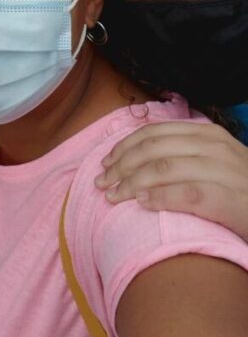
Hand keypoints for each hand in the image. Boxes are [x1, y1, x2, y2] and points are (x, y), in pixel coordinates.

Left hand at [94, 122, 247, 240]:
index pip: (156, 132)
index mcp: (208, 134)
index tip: (106, 162)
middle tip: (101, 183)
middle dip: (122, 165)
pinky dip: (161, 197)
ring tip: (113, 196)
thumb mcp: (215, 162)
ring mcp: (224, 171)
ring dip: (132, 182)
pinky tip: (142, 204)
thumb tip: (138, 156)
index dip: (125, 146)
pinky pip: (187, 193)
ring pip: (165, 168)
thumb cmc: (240, 190)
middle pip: (154, 149)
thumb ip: (184, 153)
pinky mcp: (230, 199)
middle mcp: (215, 147)